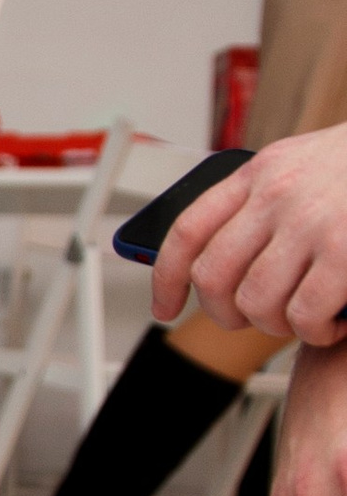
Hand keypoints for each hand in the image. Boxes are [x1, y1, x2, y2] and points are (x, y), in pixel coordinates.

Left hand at [152, 123, 346, 346]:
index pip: (188, 231)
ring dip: (278, 326)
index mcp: (260, 172)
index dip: (167, 279)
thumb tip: (223, 252)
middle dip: (228, 314)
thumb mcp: (305, 164)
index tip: (166, 308)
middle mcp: (276, 194)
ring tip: (306, 318)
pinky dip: (317, 332)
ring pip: (257, 304)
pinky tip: (334, 322)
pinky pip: (306, 315)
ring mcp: (310, 223)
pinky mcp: (344, 253)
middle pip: (214, 278)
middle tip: (258, 319)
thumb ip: (264, 199)